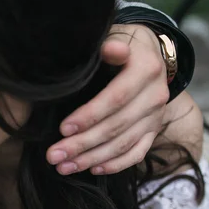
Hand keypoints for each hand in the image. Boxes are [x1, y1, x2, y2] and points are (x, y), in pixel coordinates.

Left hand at [46, 24, 169, 174]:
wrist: (145, 55)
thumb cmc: (115, 48)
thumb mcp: (111, 39)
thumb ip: (108, 48)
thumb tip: (108, 49)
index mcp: (145, 69)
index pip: (116, 98)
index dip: (89, 116)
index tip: (62, 129)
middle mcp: (155, 95)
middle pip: (116, 126)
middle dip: (82, 144)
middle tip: (53, 156)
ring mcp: (155, 116)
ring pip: (124, 144)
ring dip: (91, 159)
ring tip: (63, 167)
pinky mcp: (153, 131)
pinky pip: (137, 153)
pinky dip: (115, 164)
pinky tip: (92, 169)